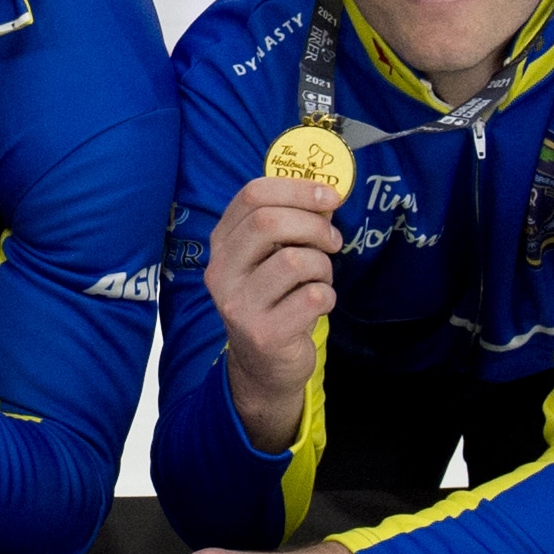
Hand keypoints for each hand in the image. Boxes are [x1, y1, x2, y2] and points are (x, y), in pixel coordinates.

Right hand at [204, 173, 343, 452]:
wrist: (263, 363)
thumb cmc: (276, 298)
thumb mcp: (272, 257)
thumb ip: (293, 223)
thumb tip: (328, 191)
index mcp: (222, 244)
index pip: (252, 195)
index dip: (297, 189)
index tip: (329, 196)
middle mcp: (221, 272)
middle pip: (268, 222)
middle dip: (314, 225)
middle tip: (332, 240)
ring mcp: (239, 305)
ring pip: (295, 260)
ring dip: (323, 265)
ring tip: (321, 278)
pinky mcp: (264, 333)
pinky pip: (314, 297)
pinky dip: (327, 296)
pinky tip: (318, 304)